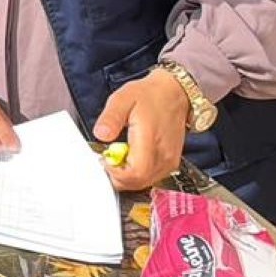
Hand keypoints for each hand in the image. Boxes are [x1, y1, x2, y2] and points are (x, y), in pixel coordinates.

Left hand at [93, 69, 191, 191]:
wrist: (174, 93)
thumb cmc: (150, 95)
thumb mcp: (123, 99)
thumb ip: (111, 118)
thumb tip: (101, 134)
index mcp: (151, 140)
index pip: (135, 173)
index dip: (115, 173)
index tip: (104, 159)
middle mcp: (164, 156)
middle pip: (138, 182)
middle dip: (117, 175)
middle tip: (108, 157)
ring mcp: (169, 161)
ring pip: (144, 183)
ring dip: (126, 175)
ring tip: (119, 154)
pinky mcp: (171, 163)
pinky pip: (150, 177)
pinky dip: (137, 173)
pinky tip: (130, 157)